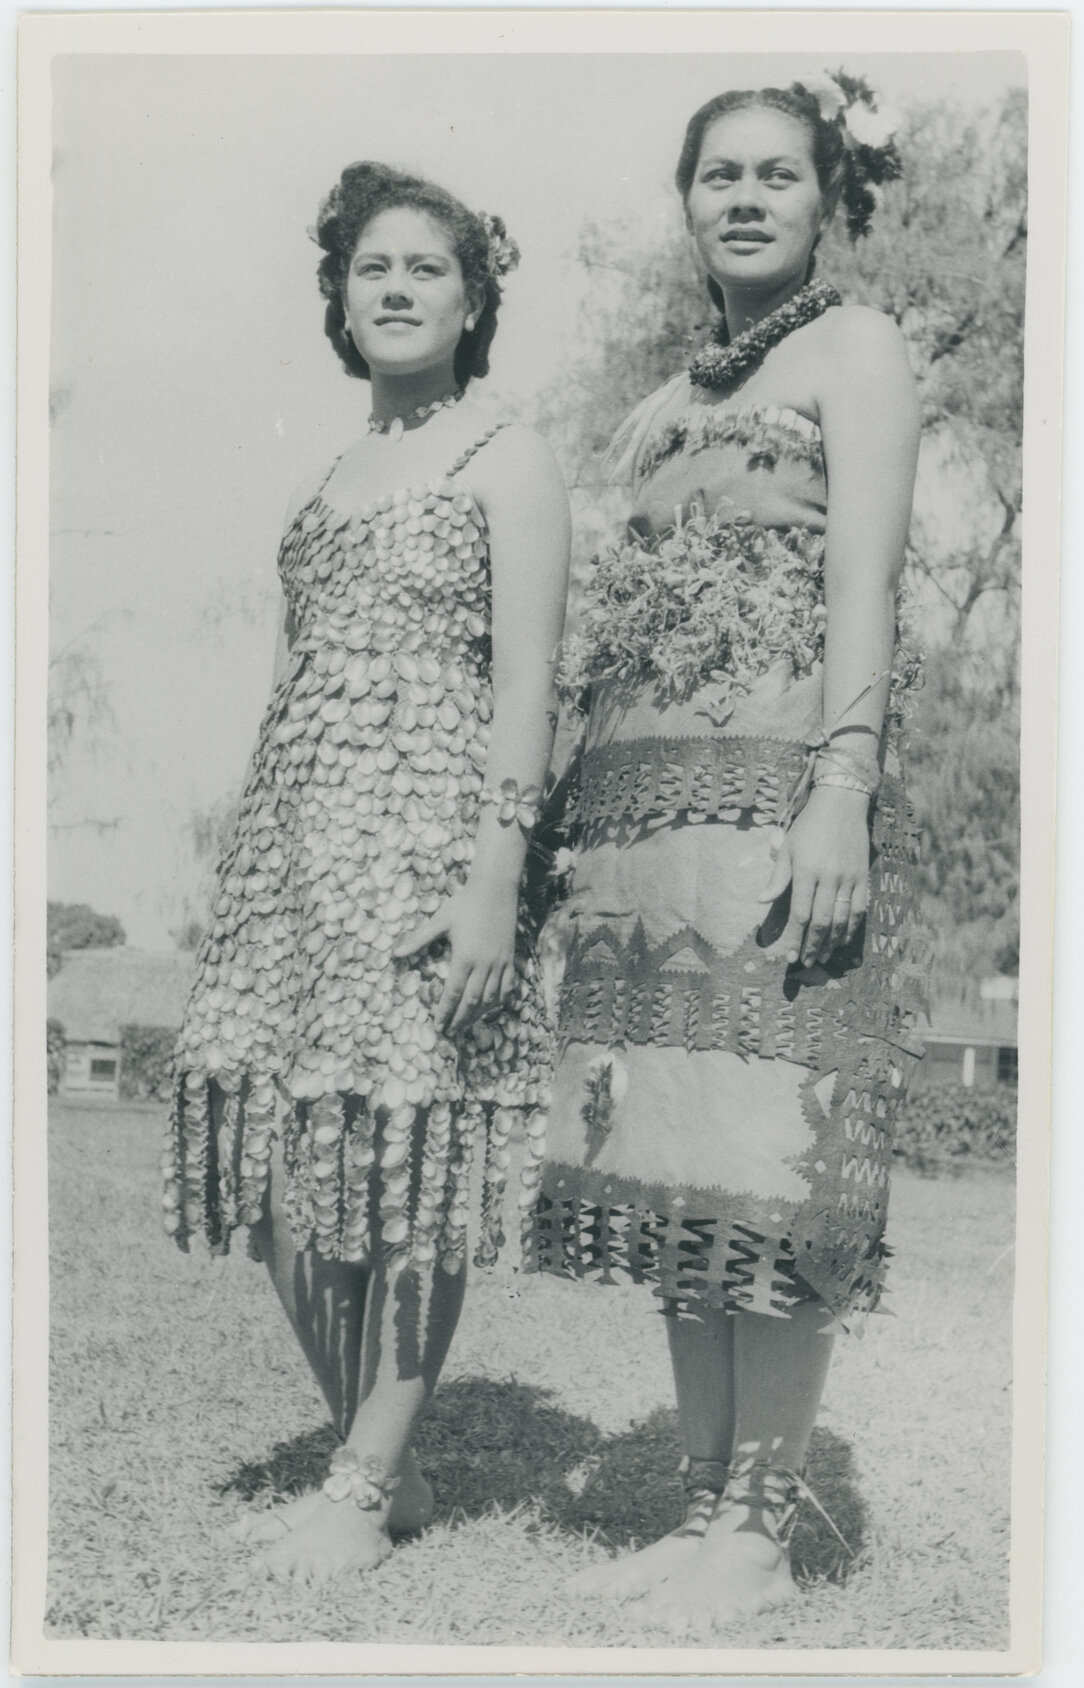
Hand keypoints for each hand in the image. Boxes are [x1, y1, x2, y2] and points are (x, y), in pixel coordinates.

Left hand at [392, 884, 517, 1035]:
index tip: (438, 1026)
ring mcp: (499, 963)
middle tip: (450, 1033)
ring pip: (490, 998)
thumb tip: (396, 953)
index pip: (453, 993)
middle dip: (459, 1019)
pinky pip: (507, 987)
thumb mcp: (440, 920)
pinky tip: (489, 1008)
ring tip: (466, 1025)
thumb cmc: (465, 903)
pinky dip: (497, 1001)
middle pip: (471, 1001)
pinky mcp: (510, 959)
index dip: (445, 1012)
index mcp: (464, 957)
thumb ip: (418, 940)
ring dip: (478, 1015)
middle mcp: (484, 964)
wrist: (496, 889)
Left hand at [758, 786, 870, 968]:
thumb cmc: (809, 826)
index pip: (800, 914)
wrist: (842, 803)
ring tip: (824, 956)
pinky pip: (860, 908)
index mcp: (806, 871)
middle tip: (807, 962)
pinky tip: (843, 939)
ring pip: (842, 919)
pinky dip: (851, 927)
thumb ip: (777, 878)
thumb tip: (761, 901)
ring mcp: (849, 878)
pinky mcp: (863, 876)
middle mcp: (829, 877)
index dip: (795, 938)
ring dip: (832, 942)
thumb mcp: (787, 847)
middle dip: (813, 946)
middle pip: (821, 922)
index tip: (789, 955)